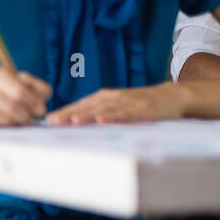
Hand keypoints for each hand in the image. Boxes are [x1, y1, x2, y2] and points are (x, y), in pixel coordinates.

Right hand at [0, 65, 50, 125]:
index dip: (36, 98)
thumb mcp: (3, 80)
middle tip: (33, 116)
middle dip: (29, 111)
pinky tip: (8, 123)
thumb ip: (27, 86)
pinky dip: (7, 126)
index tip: (41, 106)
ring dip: (20, 120)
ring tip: (21, 120)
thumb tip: (42, 104)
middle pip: (16, 99)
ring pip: (8, 115)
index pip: (22, 86)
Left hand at [46, 83, 184, 124]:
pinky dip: (113, 117)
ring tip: (72, 121)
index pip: (80, 105)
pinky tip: (103, 120)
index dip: (64, 112)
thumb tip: (75, 122)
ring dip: (87, 115)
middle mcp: (112, 98)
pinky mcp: (142, 109)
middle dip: (69, 114)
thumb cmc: (140, 105)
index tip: (48, 120)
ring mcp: (127, 103)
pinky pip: (126, 114)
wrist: (171, 97)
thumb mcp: (117, 107)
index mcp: (104, 98)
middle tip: (53, 121)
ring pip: (104, 110)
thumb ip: (98, 112)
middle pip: (87, 107)